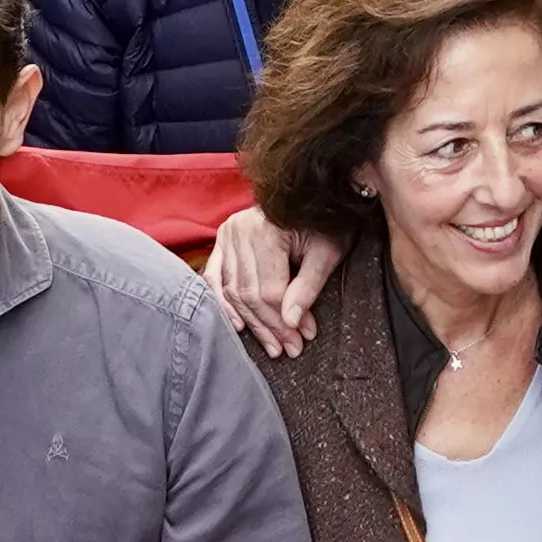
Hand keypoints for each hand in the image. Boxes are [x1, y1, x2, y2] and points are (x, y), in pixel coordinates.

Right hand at [199, 205, 340, 360]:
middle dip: (270, 326)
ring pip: (232, 291)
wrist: (310, 192)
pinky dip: (223, 304)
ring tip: (271, 345)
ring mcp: (227, 233)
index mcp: (267, 229)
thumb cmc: (325, 223)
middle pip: (249, 294)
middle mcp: (240, 230)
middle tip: (288, 348)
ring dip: (251, 323)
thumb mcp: (327, 252)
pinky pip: (214, 278)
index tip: (302, 338)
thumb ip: (308, 287)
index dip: (285, 320)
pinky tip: (238, 325)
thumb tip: (292, 323)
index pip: (270, 290)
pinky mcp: (222, 238)